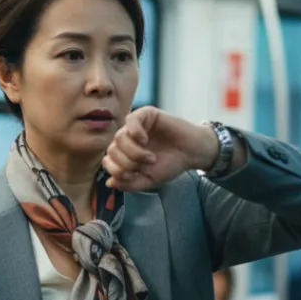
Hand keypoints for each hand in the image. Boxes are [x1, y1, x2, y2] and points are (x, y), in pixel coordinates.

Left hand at [101, 108, 239, 191]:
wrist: (192, 153)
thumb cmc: (171, 164)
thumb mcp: (149, 180)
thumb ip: (130, 184)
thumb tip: (109, 183)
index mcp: (126, 154)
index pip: (108, 161)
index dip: (116, 170)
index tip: (132, 175)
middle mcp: (128, 139)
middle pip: (112, 150)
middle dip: (126, 162)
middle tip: (146, 165)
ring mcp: (136, 126)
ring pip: (119, 137)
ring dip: (133, 151)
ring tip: (150, 157)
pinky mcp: (146, 114)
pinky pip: (130, 120)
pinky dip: (134, 132)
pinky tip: (144, 140)